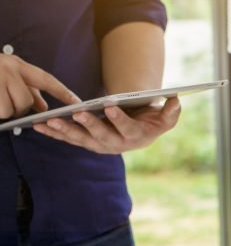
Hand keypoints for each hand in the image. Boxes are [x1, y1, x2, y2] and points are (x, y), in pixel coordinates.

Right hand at [0, 54, 79, 118]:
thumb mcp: (8, 76)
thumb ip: (29, 91)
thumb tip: (43, 108)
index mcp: (17, 64)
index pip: (46, 79)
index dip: (63, 92)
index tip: (78, 103)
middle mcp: (9, 68)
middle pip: (27, 100)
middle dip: (20, 109)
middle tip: (8, 105)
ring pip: (13, 109)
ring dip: (6, 112)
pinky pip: (1, 111)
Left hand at [33, 97, 180, 153]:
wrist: (140, 131)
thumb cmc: (152, 121)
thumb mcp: (166, 117)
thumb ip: (172, 111)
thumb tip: (176, 100)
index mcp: (135, 137)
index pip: (127, 129)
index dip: (119, 118)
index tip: (110, 106)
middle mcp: (116, 145)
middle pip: (100, 136)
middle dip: (88, 125)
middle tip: (77, 113)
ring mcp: (99, 145)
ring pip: (80, 139)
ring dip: (64, 131)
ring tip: (49, 121)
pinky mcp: (86, 142)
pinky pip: (68, 139)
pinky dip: (53, 133)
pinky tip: (39, 126)